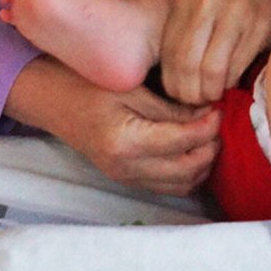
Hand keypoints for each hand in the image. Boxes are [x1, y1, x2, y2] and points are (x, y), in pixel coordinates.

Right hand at [5, 57, 218, 194]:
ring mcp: (125, 177)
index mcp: (126, 142)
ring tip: (207, 134)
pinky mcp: (127, 179)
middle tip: (218, 122)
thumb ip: (169, 106)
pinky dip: (187, 171)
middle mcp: (126, 168)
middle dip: (210, 147)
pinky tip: (191, 147)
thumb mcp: (130, 88)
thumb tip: (208, 112)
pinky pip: (168, 185)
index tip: (219, 108)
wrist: (51, 100)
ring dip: (202, 163)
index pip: (183, 142)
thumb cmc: (86, 85)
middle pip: (188, 170)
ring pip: (182, 184)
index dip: (209, 126)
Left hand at [150, 0, 270, 104]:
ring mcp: (235, 8)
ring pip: (211, 69)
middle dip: (189, 93)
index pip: (169, 50)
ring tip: (214, 96)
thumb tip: (173, 77)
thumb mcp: (207, 0)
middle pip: (187, 62)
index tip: (180, 95)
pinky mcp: (260, 22)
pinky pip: (237, 66)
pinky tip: (232, 83)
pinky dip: (231, 82)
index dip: (172, 81)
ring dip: (211, 92)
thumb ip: (189, 28)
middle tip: (197, 103)